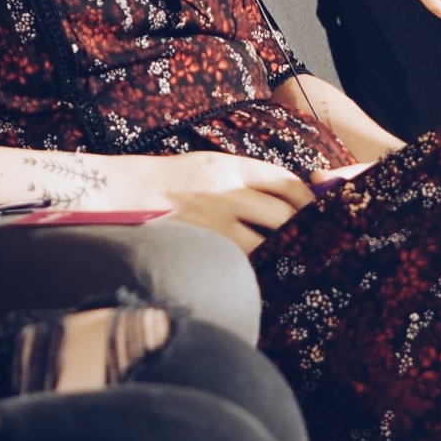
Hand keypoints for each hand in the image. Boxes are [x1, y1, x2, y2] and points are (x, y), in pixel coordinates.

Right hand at [95, 151, 315, 252]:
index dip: (308, 201)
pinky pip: (242, 261)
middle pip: (285, 213)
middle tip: (320, 243)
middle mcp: (226, 191)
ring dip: (285, 252)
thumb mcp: (208, 166)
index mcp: (230, 167)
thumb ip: (244, 179)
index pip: (285, 182)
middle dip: (305, 229)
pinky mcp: (203, 244)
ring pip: (268, 241)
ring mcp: (215, 220)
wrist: (121, 193)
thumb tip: (284, 198)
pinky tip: (266, 274)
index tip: (318, 213)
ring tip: (298, 263)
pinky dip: (258, 267)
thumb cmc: (167, 181)